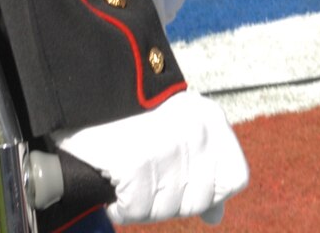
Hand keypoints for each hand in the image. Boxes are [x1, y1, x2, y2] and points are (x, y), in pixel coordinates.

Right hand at [55, 89, 247, 224]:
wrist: (85, 103)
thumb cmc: (133, 125)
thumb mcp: (182, 136)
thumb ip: (207, 175)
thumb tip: (216, 216)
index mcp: (212, 118)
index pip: (235, 180)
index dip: (208, 192)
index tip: (180, 181)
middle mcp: (197, 129)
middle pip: (198, 201)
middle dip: (168, 201)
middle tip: (146, 178)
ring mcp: (168, 145)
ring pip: (165, 210)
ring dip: (142, 205)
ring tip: (129, 177)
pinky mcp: (136, 162)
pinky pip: (135, 210)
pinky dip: (120, 206)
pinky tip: (114, 183)